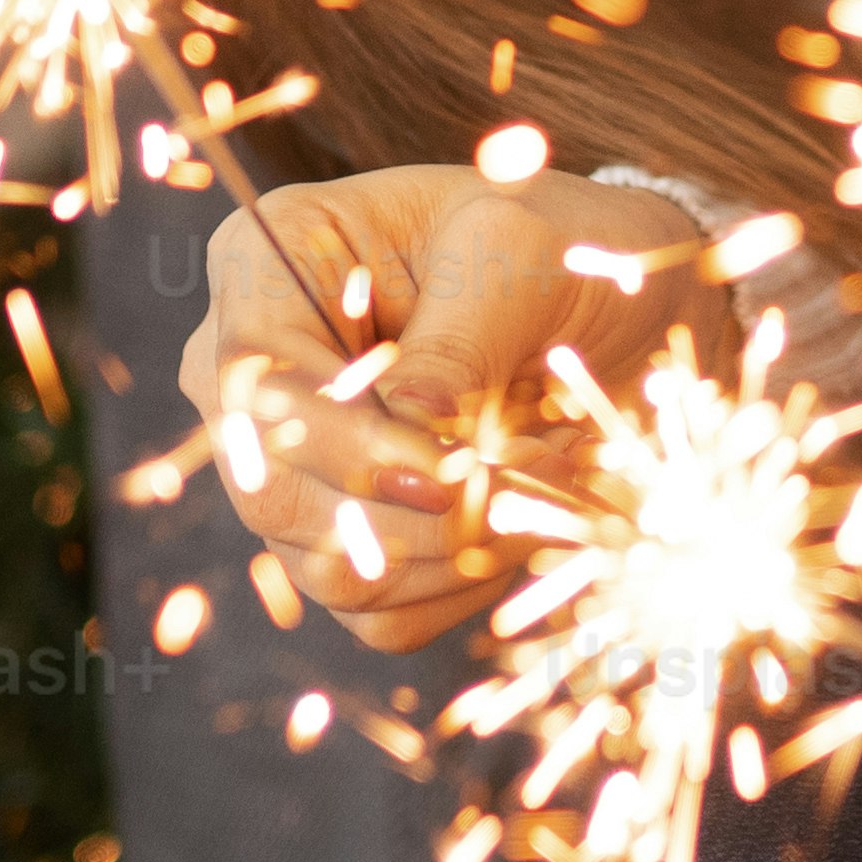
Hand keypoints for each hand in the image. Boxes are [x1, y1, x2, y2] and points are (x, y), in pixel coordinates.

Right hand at [171, 163, 726, 655]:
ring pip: (329, 567)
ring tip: (552, 473)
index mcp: (269, 262)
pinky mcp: (343, 540)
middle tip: (539, 464)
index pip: (253, 379)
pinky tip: (528, 518)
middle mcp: (253, 373)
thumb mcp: (519, 256)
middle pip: (273, 488)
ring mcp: (291, 467)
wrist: (608, 305)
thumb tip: (412, 424)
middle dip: (416, 508)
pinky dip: (468, 583)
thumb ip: (460, 335)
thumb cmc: (553, 250)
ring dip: (460, 548)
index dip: (342, 442)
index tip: (449, 471)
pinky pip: (380, 611)